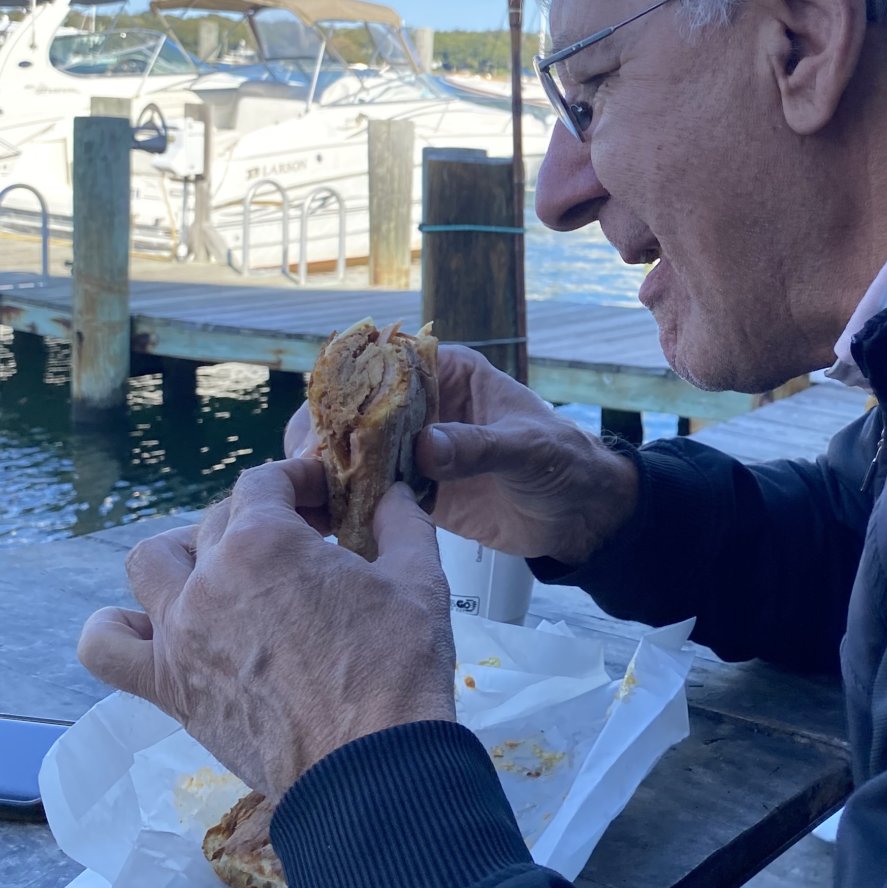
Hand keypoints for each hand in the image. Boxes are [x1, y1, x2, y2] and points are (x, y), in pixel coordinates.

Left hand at [78, 461, 454, 796]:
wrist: (368, 767)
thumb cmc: (396, 668)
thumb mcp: (419, 579)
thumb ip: (401, 523)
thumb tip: (392, 496)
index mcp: (265, 542)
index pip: (264, 482)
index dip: (298, 480)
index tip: (327, 500)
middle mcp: (208, 579)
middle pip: (217, 521)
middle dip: (262, 519)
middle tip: (305, 544)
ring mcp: (179, 634)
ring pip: (149, 564)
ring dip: (185, 556)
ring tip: (225, 575)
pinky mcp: (168, 687)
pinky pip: (106, 647)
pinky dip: (118, 630)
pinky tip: (156, 629)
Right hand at [285, 344, 638, 565]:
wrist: (582, 514)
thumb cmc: (565, 462)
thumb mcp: (527, 448)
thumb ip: (479, 445)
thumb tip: (426, 445)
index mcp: (450, 374)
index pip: (386, 366)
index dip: (350, 387)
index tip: (327, 420)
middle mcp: (424, 406)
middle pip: (356, 409)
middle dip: (326, 434)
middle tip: (304, 468)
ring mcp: (415, 449)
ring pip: (355, 451)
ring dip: (329, 471)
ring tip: (306, 497)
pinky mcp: (415, 490)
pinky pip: (371, 491)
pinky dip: (347, 503)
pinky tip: (325, 521)